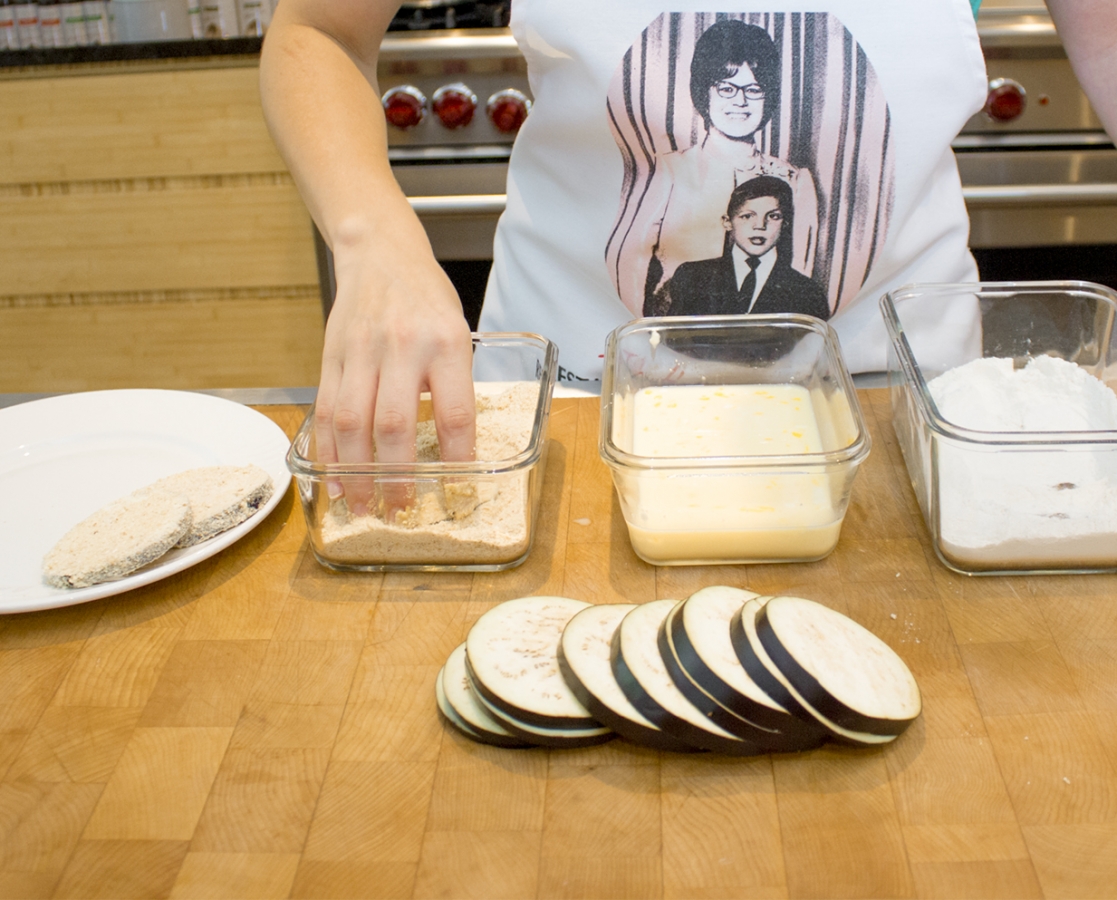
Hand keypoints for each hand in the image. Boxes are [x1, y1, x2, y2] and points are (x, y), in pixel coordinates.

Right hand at [314, 238, 476, 518]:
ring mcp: (361, 352)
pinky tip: (332, 477)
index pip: (454, 412)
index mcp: (447, 343)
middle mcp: (403, 347)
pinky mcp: (331, 356)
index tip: (455, 487)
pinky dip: (328, 450)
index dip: (456, 456)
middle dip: (395, 474)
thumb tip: (453, 449)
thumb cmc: (427, 299)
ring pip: (351, 423)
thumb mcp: (459, 333)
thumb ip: (453, 385)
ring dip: (354, 472)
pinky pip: (325, 410)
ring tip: (362, 504)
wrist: (380, 254)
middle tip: (399, 508)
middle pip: (394, 423)